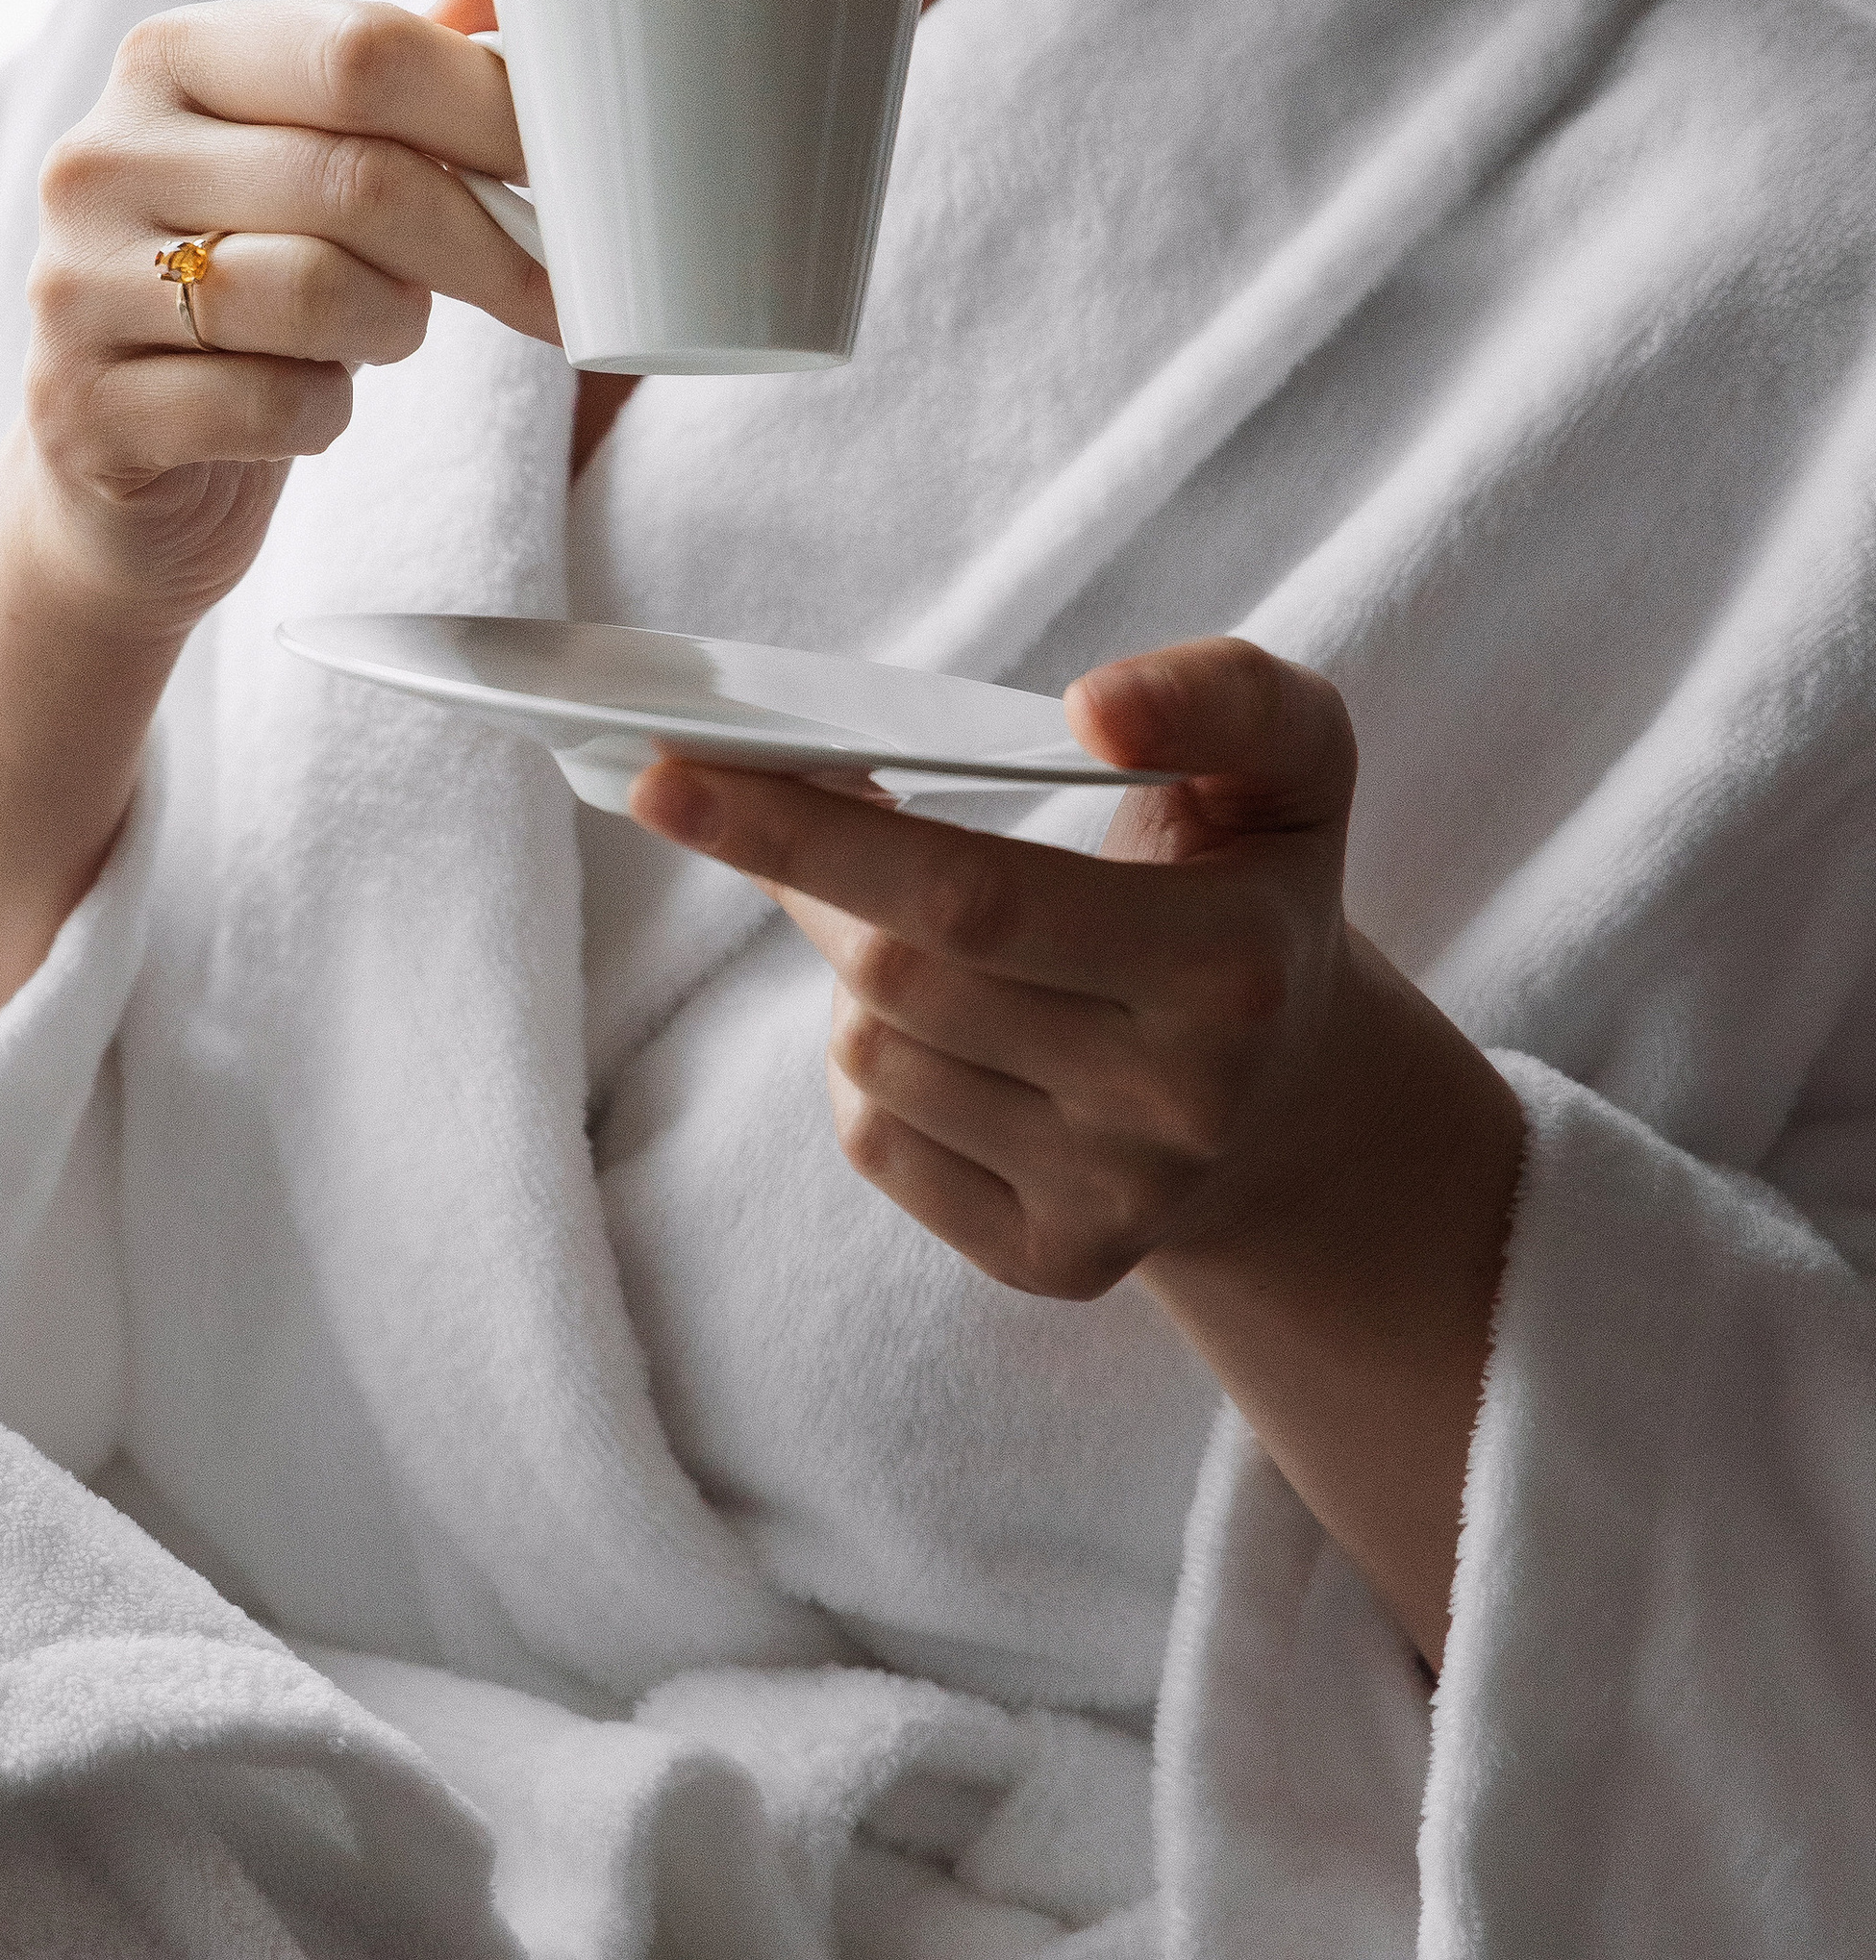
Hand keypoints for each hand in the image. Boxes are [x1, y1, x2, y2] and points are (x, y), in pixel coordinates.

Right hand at [17, 0, 550, 630]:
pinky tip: (304, 403)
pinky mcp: (85, 411)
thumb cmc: (246, 285)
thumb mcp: (314, 163)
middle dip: (482, 243)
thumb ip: (395, 76)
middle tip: (551, 291)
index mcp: (168, 57)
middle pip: (355, 178)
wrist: (110, 456)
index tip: (579, 169)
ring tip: (387, 329)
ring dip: (395, 326)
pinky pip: (276, 407)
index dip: (491, 111)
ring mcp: (76, 285)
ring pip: (320, 295)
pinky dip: (326, 416)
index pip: (359, 51)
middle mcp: (101, 156)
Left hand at [631, 638, 1524, 1663]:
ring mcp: (1116, 1199)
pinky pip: (879, 1143)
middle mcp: (1178, 1102)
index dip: (805, 832)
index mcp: (1231, 965)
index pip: (969, 893)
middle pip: (898, 975)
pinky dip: (874, 1069)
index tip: (665, 775)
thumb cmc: (1248, 888)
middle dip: (817, 874)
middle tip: (790, 807)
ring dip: (858, 975)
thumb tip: (1091, 712)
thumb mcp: (1285, 767)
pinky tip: (951, 1036)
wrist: (1294, 1103)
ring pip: (874, 1057)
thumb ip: (1221, 695)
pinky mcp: (1058, 1264)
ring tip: (935, 937)